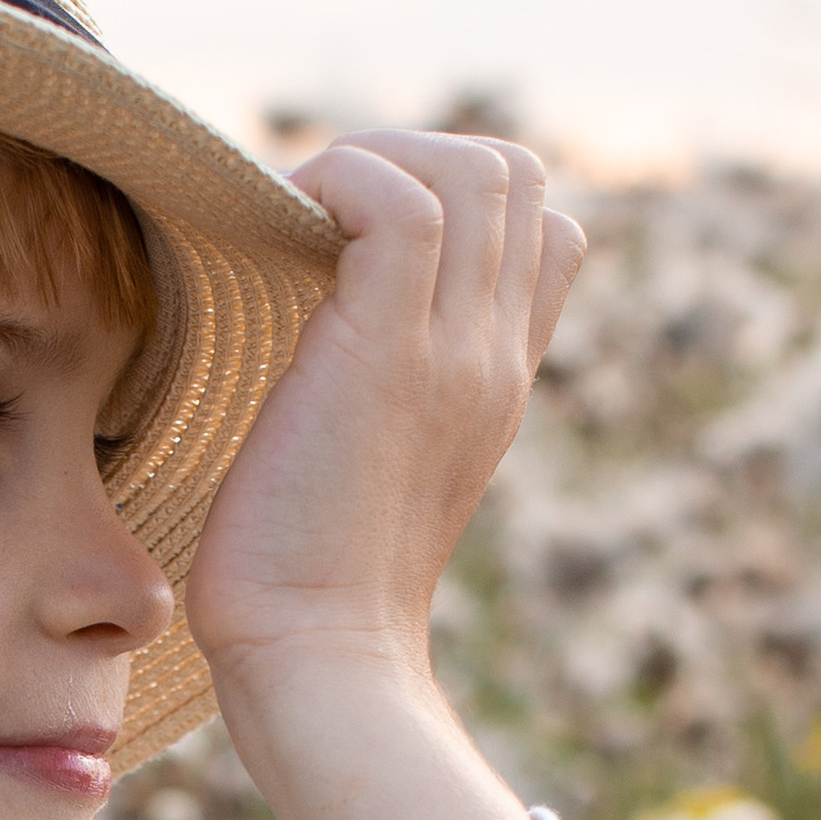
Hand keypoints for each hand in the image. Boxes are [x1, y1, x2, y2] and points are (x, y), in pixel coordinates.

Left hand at [184, 138, 583, 819]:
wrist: (318, 663)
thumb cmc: (306, 589)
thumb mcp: (360, 477)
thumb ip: (370, 405)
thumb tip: (310, 353)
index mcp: (496, 382)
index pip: (542, 231)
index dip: (453, 200)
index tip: (350, 236)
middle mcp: (494, 356)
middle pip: (517, 177)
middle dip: (409, 156)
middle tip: (313, 213)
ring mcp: (455, 352)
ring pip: (474, 169)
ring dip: (372, 159)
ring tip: (297, 215)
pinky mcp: (388, 355)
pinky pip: (397, 202)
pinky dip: (338, 181)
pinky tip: (278, 226)